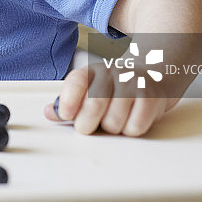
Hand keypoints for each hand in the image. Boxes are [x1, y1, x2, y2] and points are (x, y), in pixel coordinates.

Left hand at [44, 63, 169, 136]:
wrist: (152, 73)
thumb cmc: (114, 86)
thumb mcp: (89, 87)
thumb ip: (67, 101)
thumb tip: (50, 113)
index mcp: (93, 71)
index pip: (77, 82)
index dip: (67, 101)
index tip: (65, 114)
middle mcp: (113, 73)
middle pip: (94, 106)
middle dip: (86, 124)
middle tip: (86, 126)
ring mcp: (134, 84)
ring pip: (113, 122)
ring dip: (110, 128)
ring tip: (113, 118)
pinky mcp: (152, 99)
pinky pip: (134, 127)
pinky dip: (129, 130)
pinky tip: (129, 119)